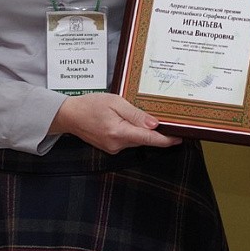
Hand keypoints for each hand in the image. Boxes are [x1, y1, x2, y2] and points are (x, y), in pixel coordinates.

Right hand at [48, 92, 181, 153]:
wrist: (69, 115)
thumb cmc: (90, 105)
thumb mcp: (115, 102)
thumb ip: (136, 114)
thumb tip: (154, 124)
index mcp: (119, 132)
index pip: (148, 139)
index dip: (166, 140)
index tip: (179, 138)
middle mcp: (116, 144)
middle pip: (144, 141)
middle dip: (157, 133)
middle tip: (170, 122)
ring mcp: (113, 148)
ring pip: (136, 141)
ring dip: (145, 132)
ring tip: (150, 119)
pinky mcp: (110, 147)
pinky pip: (128, 140)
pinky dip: (135, 133)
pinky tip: (135, 123)